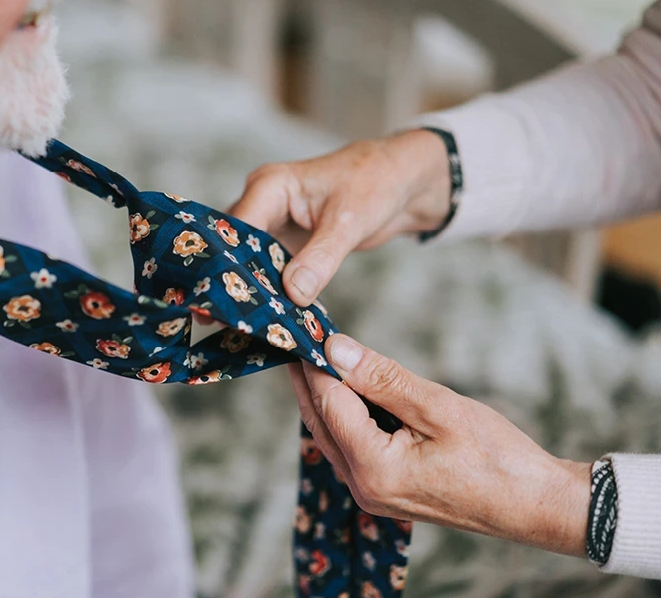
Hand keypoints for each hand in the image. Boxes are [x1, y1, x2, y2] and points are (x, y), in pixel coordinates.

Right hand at [231, 130, 452, 305]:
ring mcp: (272, 226)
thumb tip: (293, 294)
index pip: (236, 229)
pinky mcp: (284, 245)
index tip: (221, 298)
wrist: (401, 183)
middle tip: (216, 318)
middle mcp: (263, 204)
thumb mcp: (349, 222)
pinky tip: (264, 318)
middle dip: (229, 281)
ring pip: (247, 262)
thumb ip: (321, 258)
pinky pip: (267, 271)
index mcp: (270, 186)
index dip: (226, 263)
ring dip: (247, 290)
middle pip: (234, 247)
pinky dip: (268, 292)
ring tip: (232, 324)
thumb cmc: (376, 183)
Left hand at [290, 334, 592, 557]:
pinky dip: (344, 416)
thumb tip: (335, 349)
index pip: (329, 404)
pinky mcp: (382, 490)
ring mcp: (370, 493)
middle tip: (300, 337)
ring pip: (331, 435)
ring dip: (324, 396)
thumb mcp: (438, 406)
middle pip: (320, 421)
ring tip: (318, 356)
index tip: (307, 329)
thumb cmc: (497, 457)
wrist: (533, 505)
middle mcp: (362, 487)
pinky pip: (349, 447)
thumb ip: (382, 378)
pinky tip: (346, 391)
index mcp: (373, 468)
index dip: (315, 364)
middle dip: (309, 379)